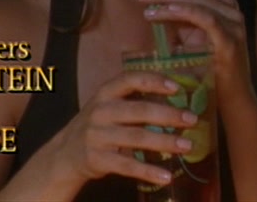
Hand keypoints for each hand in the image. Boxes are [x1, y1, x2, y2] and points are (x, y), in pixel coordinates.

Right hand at [46, 71, 197, 187]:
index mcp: (105, 94)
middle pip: (139, 110)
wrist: (65, 154)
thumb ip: (133, 102)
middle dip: (168, 114)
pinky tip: (166, 175)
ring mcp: (97, 136)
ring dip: (165, 142)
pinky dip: (149, 171)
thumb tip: (176, 102)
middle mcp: (100, 112)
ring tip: (187, 145)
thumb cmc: (97, 127)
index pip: (130, 80)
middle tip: (191, 119)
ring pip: (136, 138)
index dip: (153, 81)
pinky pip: (127, 166)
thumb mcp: (107, 107)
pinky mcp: (97, 159)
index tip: (176, 87)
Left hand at [135, 0, 253, 108]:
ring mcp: (233, 24)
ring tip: (144, 2)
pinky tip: (162, 11)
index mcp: (223, 4)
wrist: (230, 99)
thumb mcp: (189, 36)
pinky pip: (204, 18)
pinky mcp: (230, 41)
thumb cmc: (206, 68)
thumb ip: (176, 17)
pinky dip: (182, 11)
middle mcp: (231, 9)